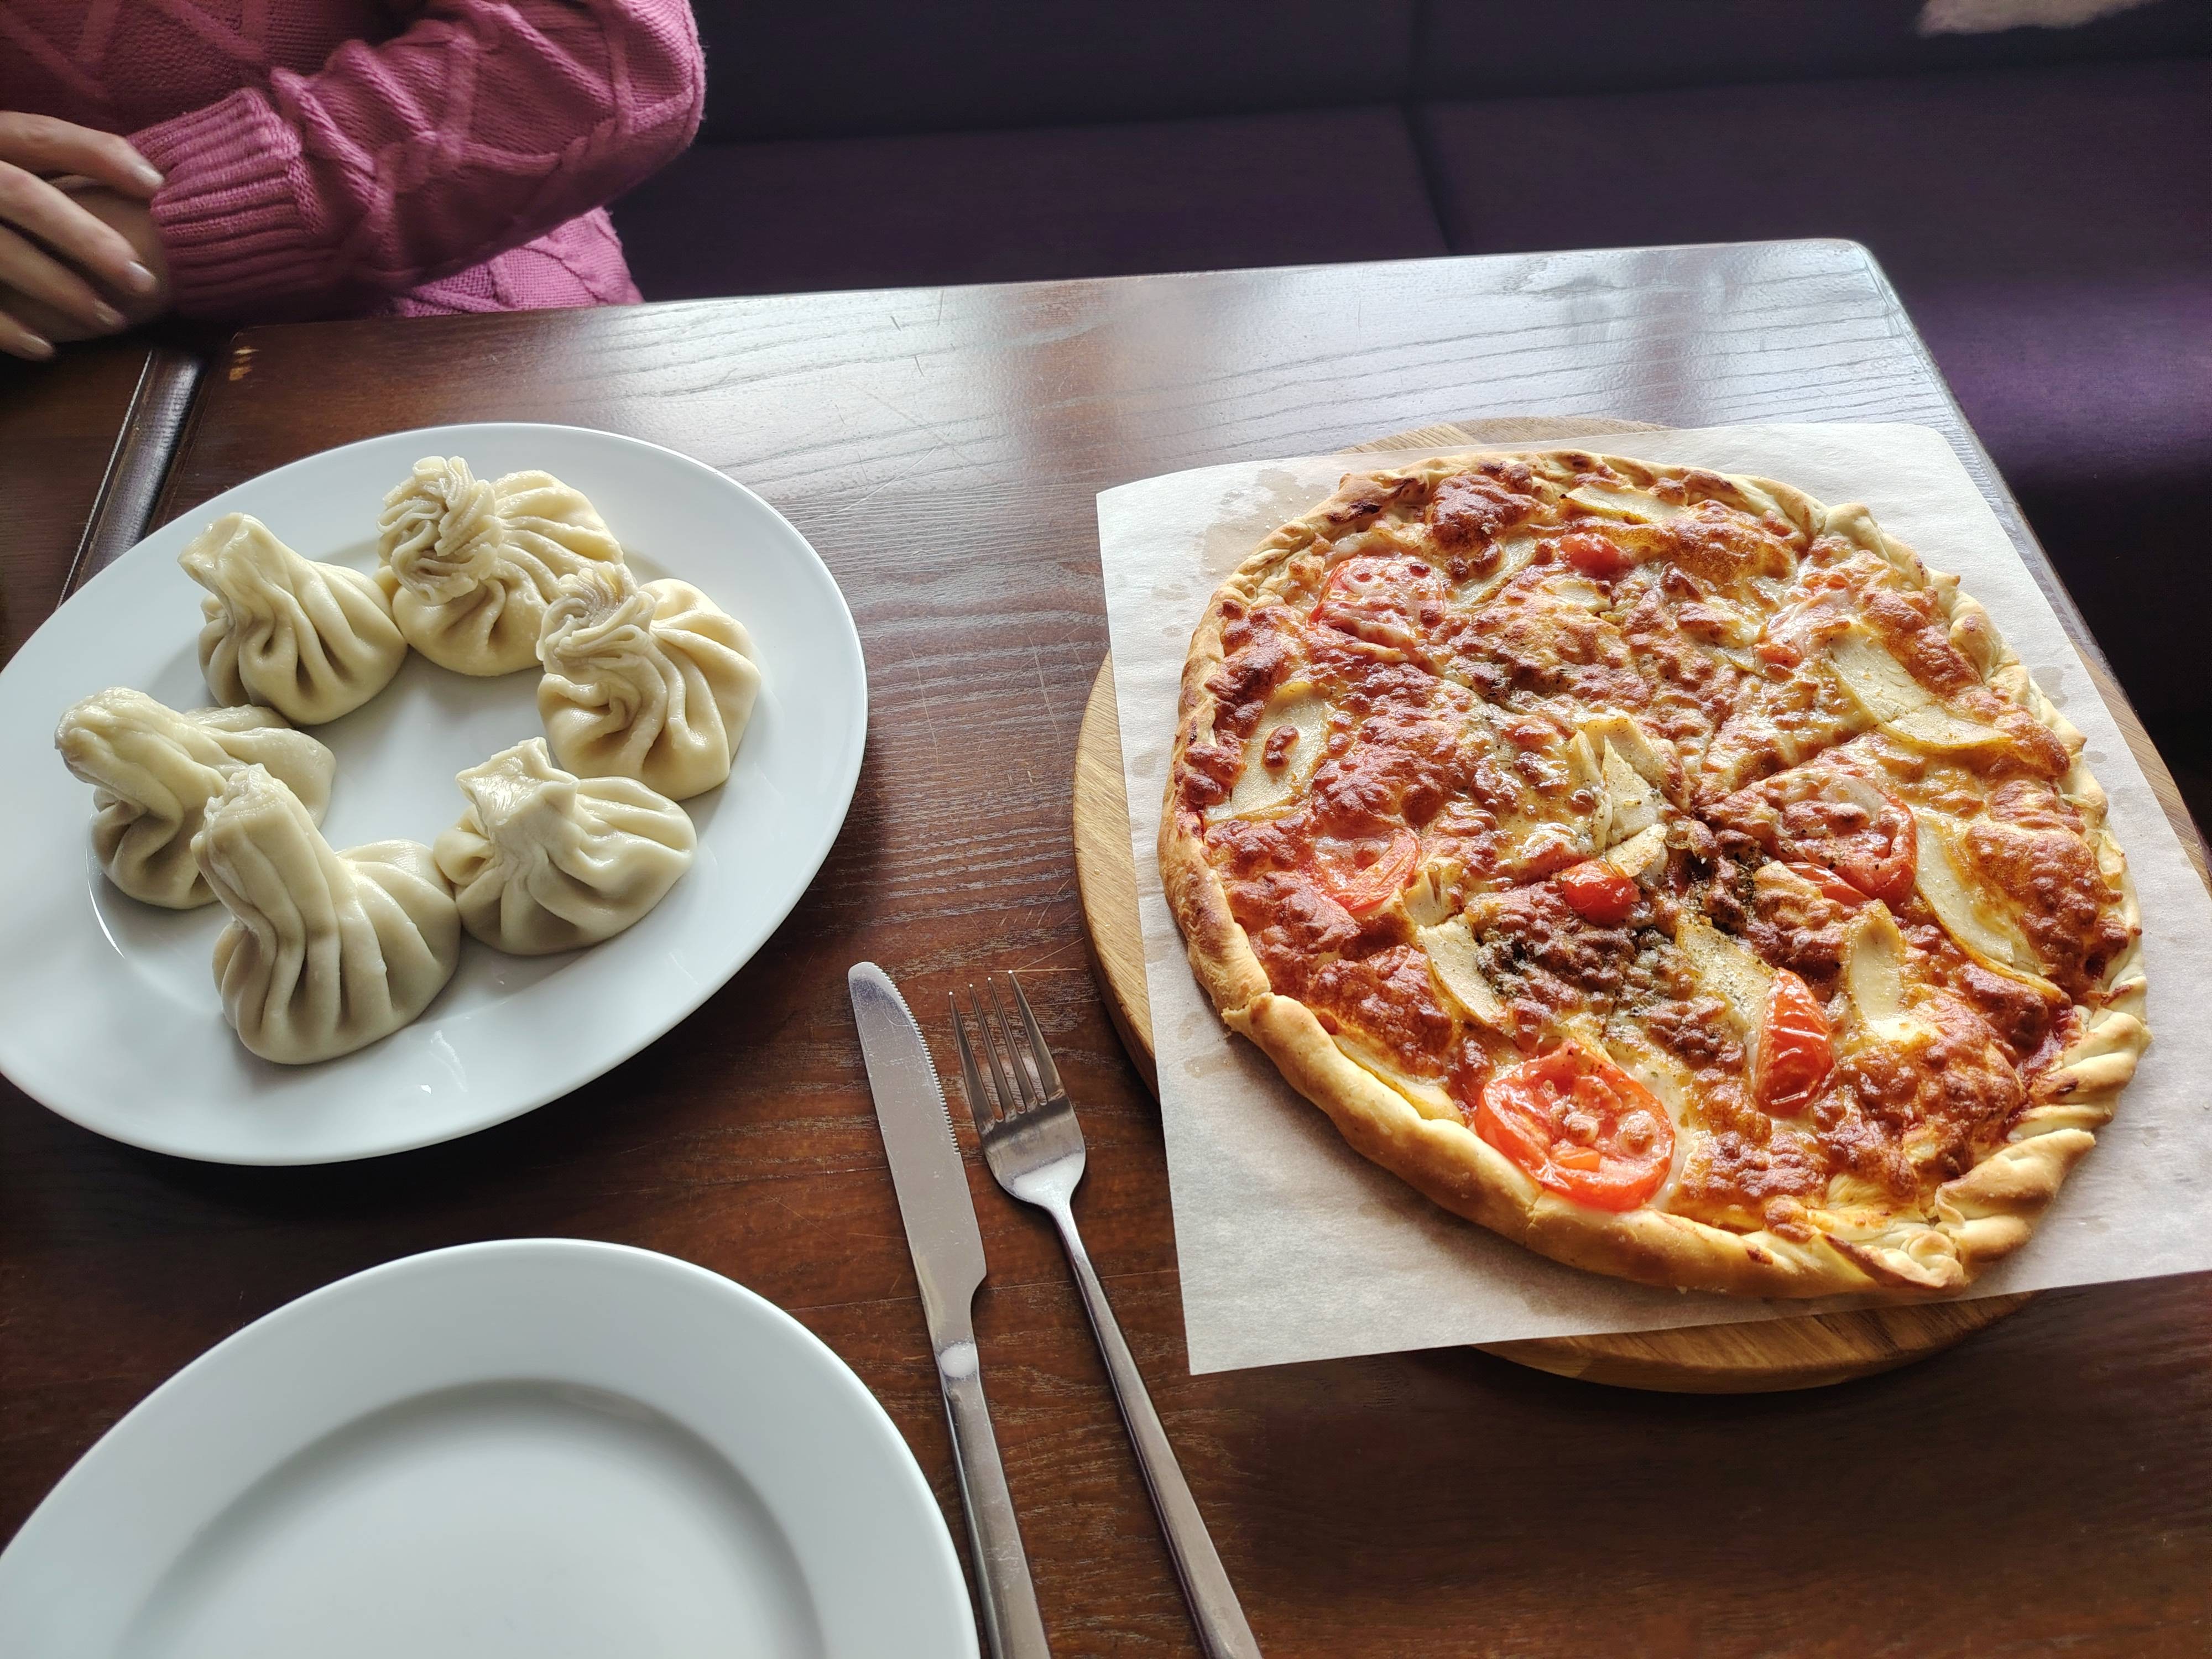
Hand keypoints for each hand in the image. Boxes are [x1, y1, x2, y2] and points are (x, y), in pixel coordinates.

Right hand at [0, 113, 167, 360]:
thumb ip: (32, 165)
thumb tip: (135, 179)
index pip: (39, 135)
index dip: (97, 152)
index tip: (155, 183)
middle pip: (24, 195)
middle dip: (88, 238)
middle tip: (143, 280)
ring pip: (1, 250)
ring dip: (60, 289)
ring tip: (112, 321)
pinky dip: (7, 326)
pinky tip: (46, 349)